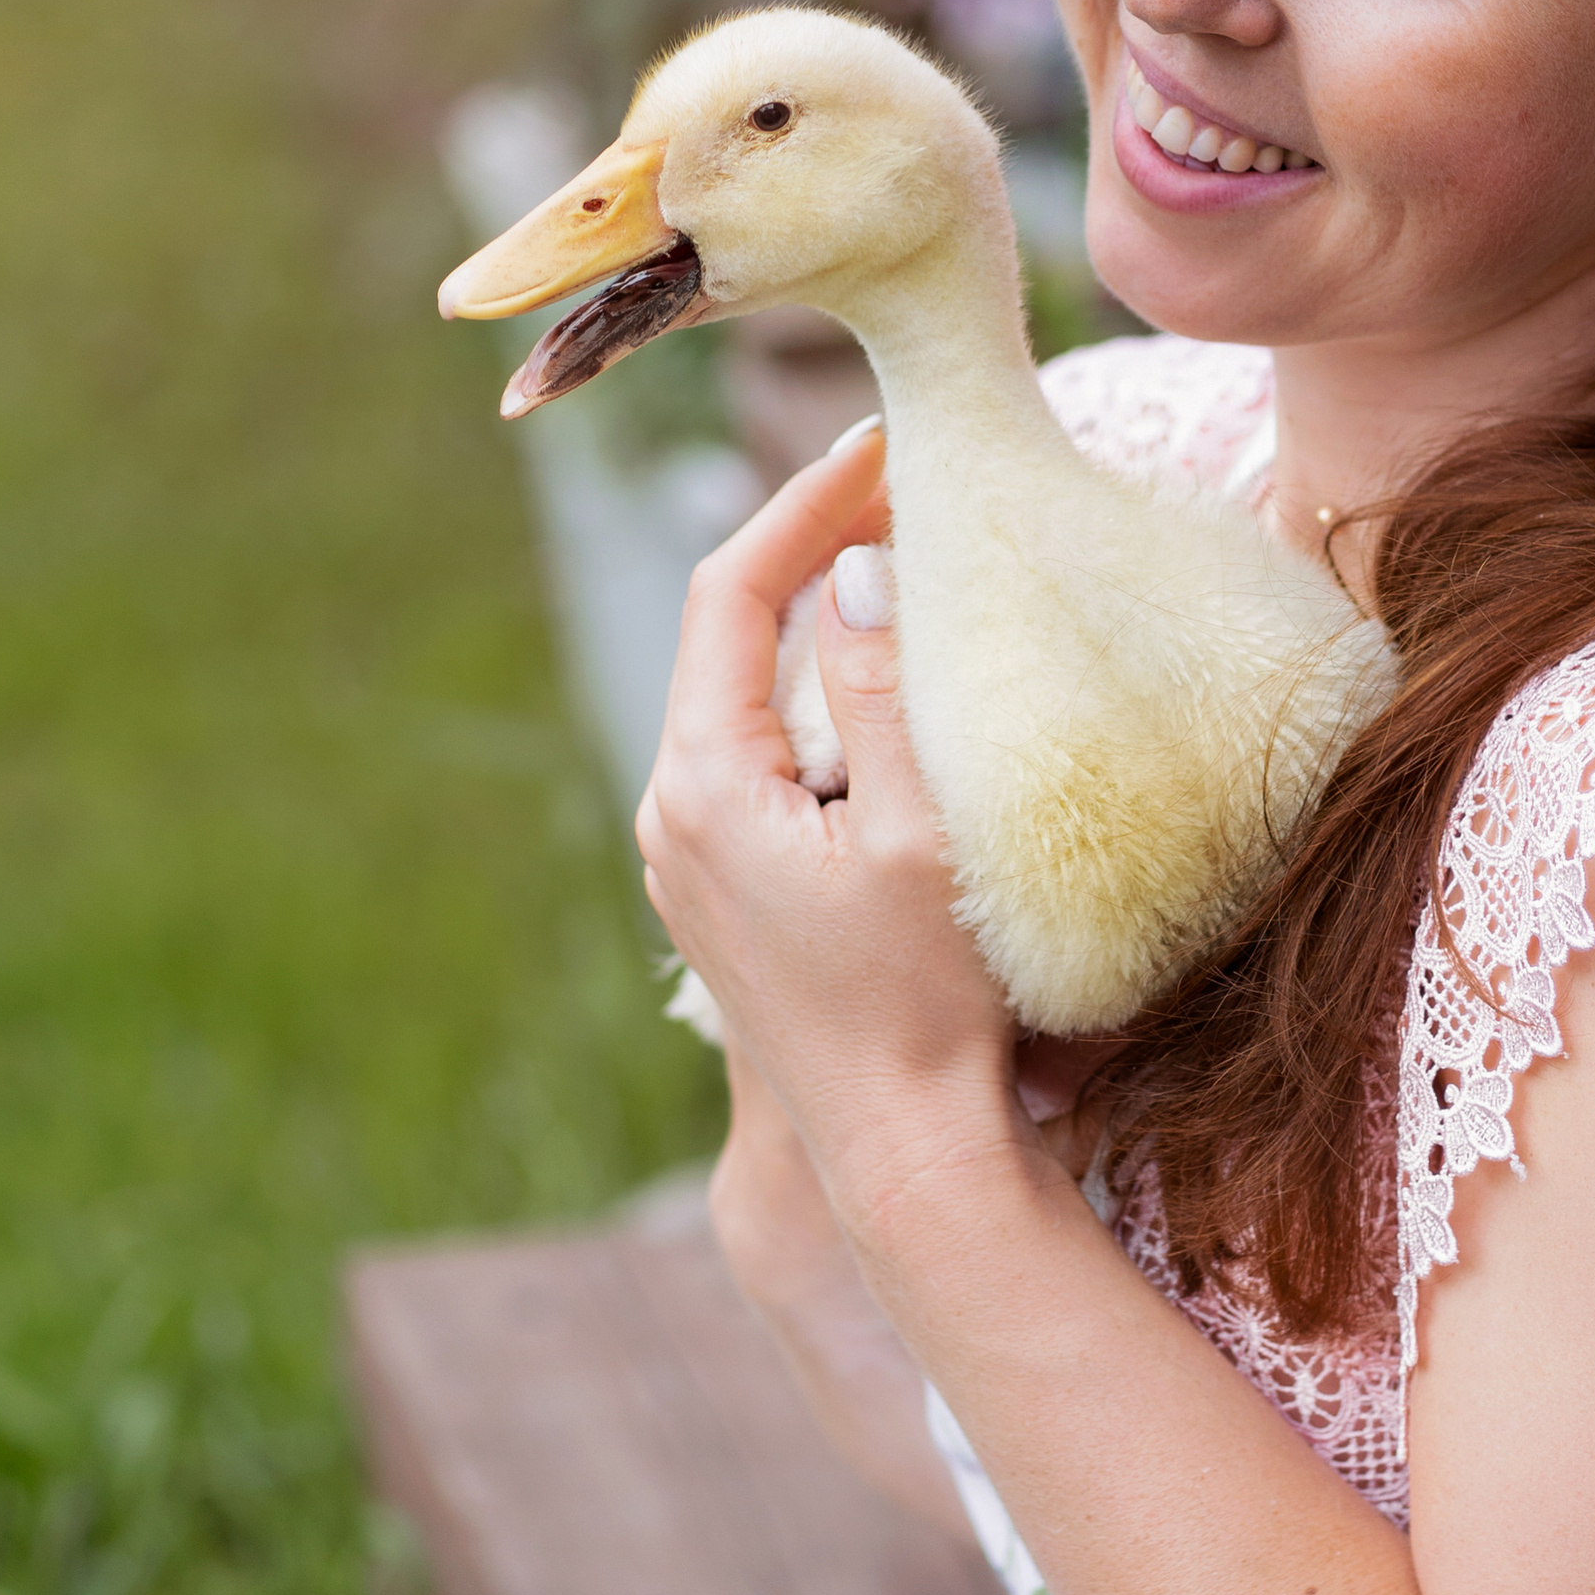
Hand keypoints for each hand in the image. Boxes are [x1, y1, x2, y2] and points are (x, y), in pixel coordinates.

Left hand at [634, 425, 1016, 1221]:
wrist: (903, 1152)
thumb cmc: (923, 1001)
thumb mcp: (914, 831)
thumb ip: (877, 688)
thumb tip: (854, 563)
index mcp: (701, 785)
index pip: (733, 590)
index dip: (805, 501)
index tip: (882, 442)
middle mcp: (671, 814)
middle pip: (728, 631)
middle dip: (810, 545)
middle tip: (904, 479)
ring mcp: (689, 857)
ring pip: (742, 693)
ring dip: (815, 621)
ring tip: (907, 555)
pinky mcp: (725, 889)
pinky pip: (758, 754)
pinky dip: (817, 698)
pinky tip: (888, 680)